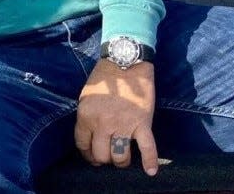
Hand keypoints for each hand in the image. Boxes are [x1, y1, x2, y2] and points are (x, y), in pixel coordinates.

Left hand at [74, 60, 158, 175]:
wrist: (126, 63)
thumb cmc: (104, 77)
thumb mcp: (86, 96)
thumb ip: (86, 117)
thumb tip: (89, 135)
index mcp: (86, 116)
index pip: (83, 144)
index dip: (87, 154)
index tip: (91, 156)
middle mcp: (103, 124)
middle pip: (101, 155)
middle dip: (103, 159)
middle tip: (107, 158)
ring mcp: (123, 125)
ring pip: (120, 156)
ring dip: (121, 162)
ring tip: (122, 160)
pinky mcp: (142, 124)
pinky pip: (147, 148)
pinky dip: (150, 161)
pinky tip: (151, 172)